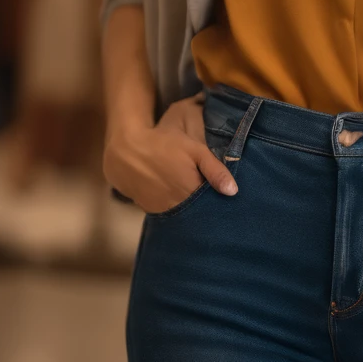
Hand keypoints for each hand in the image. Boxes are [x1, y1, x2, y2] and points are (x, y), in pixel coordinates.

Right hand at [103, 92, 237, 212]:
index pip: (214, 206)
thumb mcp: (195, 150)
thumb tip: (233, 191)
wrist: (128, 151)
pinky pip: (171, 214)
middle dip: (208, 208)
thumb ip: (214, 170)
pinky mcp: (153, 211)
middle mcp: (179, 207)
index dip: (221, 202)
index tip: (226, 198)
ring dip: (193, 210)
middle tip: (213, 196)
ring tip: (196, 195)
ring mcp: (164, 211)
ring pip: (185, 216)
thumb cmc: (165, 145)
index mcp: (192, 192)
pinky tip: (180, 196)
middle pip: (200, 214)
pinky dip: (178, 209)